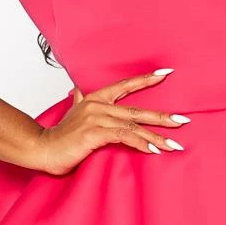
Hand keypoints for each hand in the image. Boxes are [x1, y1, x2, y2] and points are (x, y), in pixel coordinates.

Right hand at [33, 69, 190, 176]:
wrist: (42, 148)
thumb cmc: (59, 135)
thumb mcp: (71, 113)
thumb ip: (78, 99)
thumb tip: (77, 89)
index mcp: (96, 98)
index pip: (125, 85)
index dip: (146, 79)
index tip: (166, 73)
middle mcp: (98, 105)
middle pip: (138, 110)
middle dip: (162, 117)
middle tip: (183, 121)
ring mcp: (97, 118)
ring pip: (134, 126)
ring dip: (156, 137)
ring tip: (174, 145)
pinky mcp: (95, 133)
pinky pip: (124, 137)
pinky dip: (141, 144)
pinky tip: (154, 151)